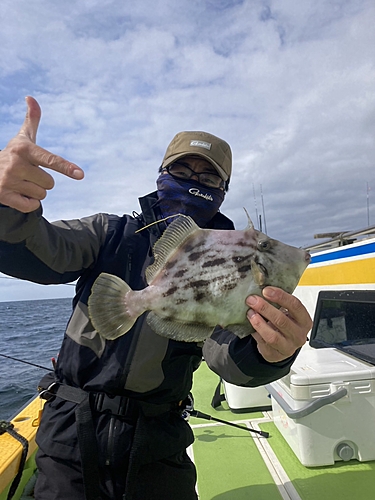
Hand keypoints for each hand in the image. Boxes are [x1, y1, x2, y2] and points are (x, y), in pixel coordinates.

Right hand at [0, 96, 83, 212]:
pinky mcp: (4, 196)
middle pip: (50, 183)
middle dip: (43, 181)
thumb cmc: (13, 155)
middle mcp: (15, 163)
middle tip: (28, 174)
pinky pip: (31, 206)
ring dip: (35, 192)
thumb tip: (31, 98)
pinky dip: (28, 203)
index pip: (50, 160)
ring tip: (21, 183)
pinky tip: (17, 193)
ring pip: (42, 195)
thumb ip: (31, 120)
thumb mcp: (22, 139)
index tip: (80, 174)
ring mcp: (8, 180)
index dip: (66, 167)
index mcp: (24, 149)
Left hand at [246, 286, 311, 362]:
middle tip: (252, 300)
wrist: (282, 346)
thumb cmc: (285, 325)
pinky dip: (255, 332)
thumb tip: (262, 287)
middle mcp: (298, 335)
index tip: (266, 290)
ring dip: (258, 322)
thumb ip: (280, 303)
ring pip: (272, 335)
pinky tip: (249, 324)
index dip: (280, 297)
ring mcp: (287, 347)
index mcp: (304, 321)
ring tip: (249, 312)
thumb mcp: (288, 314)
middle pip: (281, 320)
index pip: (295, 306)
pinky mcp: (275, 355)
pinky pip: (263, 343)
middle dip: (265, 308)